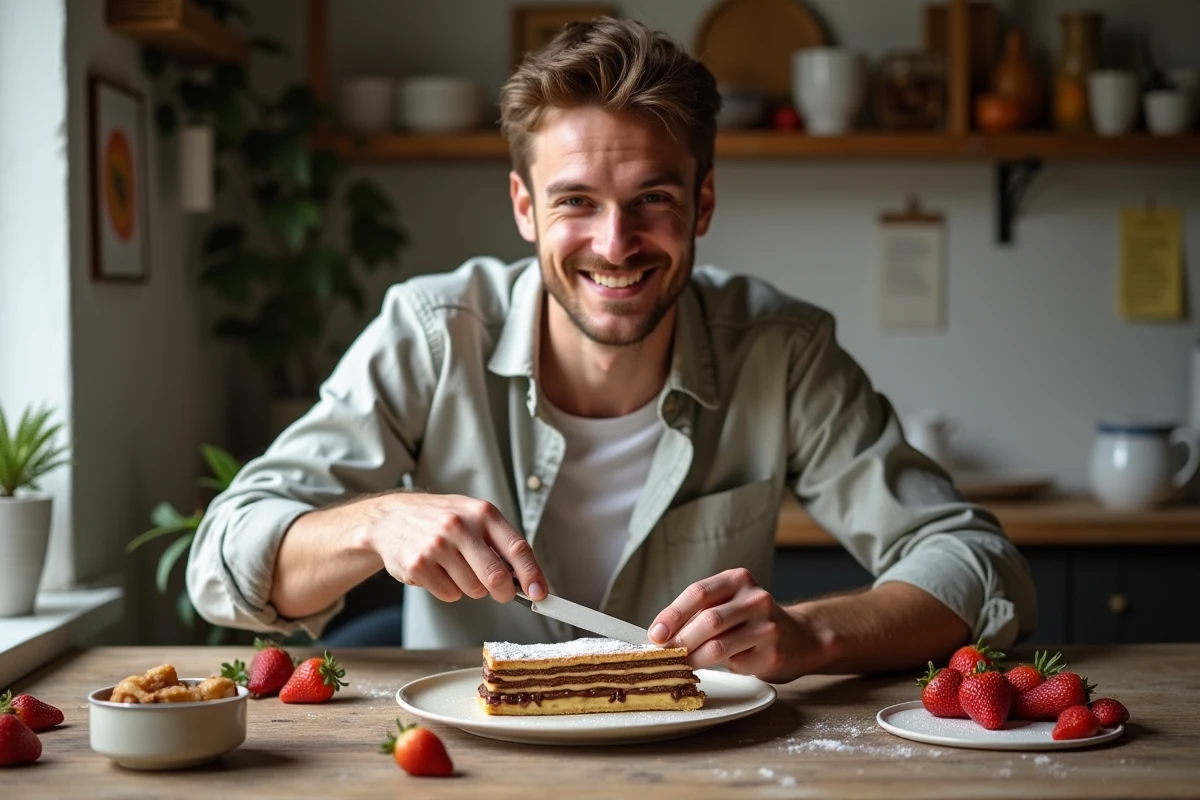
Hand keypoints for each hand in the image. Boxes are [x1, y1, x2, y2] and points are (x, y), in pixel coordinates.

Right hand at [361, 492, 545, 603]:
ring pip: (473, 590)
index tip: (540, 594)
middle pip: (496, 577)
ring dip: (470, 587)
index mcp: (482, 513)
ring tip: (455, 567)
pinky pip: (449, 595)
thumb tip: (527, 579)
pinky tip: (437, 571)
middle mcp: (461, 526)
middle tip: (501, 593)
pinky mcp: (418, 565)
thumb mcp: (473, 516)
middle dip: (504, 592)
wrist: (390, 517)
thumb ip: (499, 543)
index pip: (518, 548)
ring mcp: (437, 545)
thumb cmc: (440, 519)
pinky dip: (449, 590)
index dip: (532, 575)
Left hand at [648, 568, 836, 682]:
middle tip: (664, 655)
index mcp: (738, 579)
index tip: (655, 634)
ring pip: (719, 646)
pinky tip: (715, 667)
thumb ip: (698, 612)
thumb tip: (660, 634)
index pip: (698, 593)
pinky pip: (734, 664)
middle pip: (708, 620)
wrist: (798, 637)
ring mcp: (768, 626)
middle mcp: (756, 599)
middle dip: (680, 640)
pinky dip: (718, 669)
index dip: (672, 614)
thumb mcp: (727, 603)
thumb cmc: (750, 620)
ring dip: (693, 659)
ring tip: (680, 665)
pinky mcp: (773, 653)